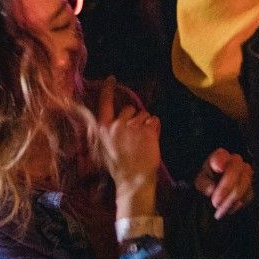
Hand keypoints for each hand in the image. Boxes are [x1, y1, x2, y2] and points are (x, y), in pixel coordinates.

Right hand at [96, 76, 160, 216]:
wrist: (133, 180)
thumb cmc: (118, 167)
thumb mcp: (103, 148)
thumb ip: (106, 132)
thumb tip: (110, 120)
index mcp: (103, 128)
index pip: (104, 103)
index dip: (108, 89)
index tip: (111, 78)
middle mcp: (117, 124)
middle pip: (129, 108)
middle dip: (133, 117)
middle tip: (134, 135)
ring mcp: (133, 126)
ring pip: (144, 114)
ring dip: (145, 123)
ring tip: (142, 140)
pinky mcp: (149, 130)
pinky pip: (154, 120)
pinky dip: (155, 128)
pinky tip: (150, 140)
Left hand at [194, 148, 253, 219]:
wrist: (218, 192)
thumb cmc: (208, 182)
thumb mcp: (200, 182)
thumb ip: (204, 184)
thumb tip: (211, 190)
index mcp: (220, 156)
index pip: (222, 155)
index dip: (221, 160)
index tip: (218, 168)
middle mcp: (236, 161)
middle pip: (235, 170)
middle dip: (226, 187)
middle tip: (215, 202)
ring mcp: (246, 173)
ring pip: (244, 184)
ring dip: (231, 200)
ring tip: (220, 211)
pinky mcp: (251, 187)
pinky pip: (248, 195)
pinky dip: (238, 204)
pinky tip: (229, 209)